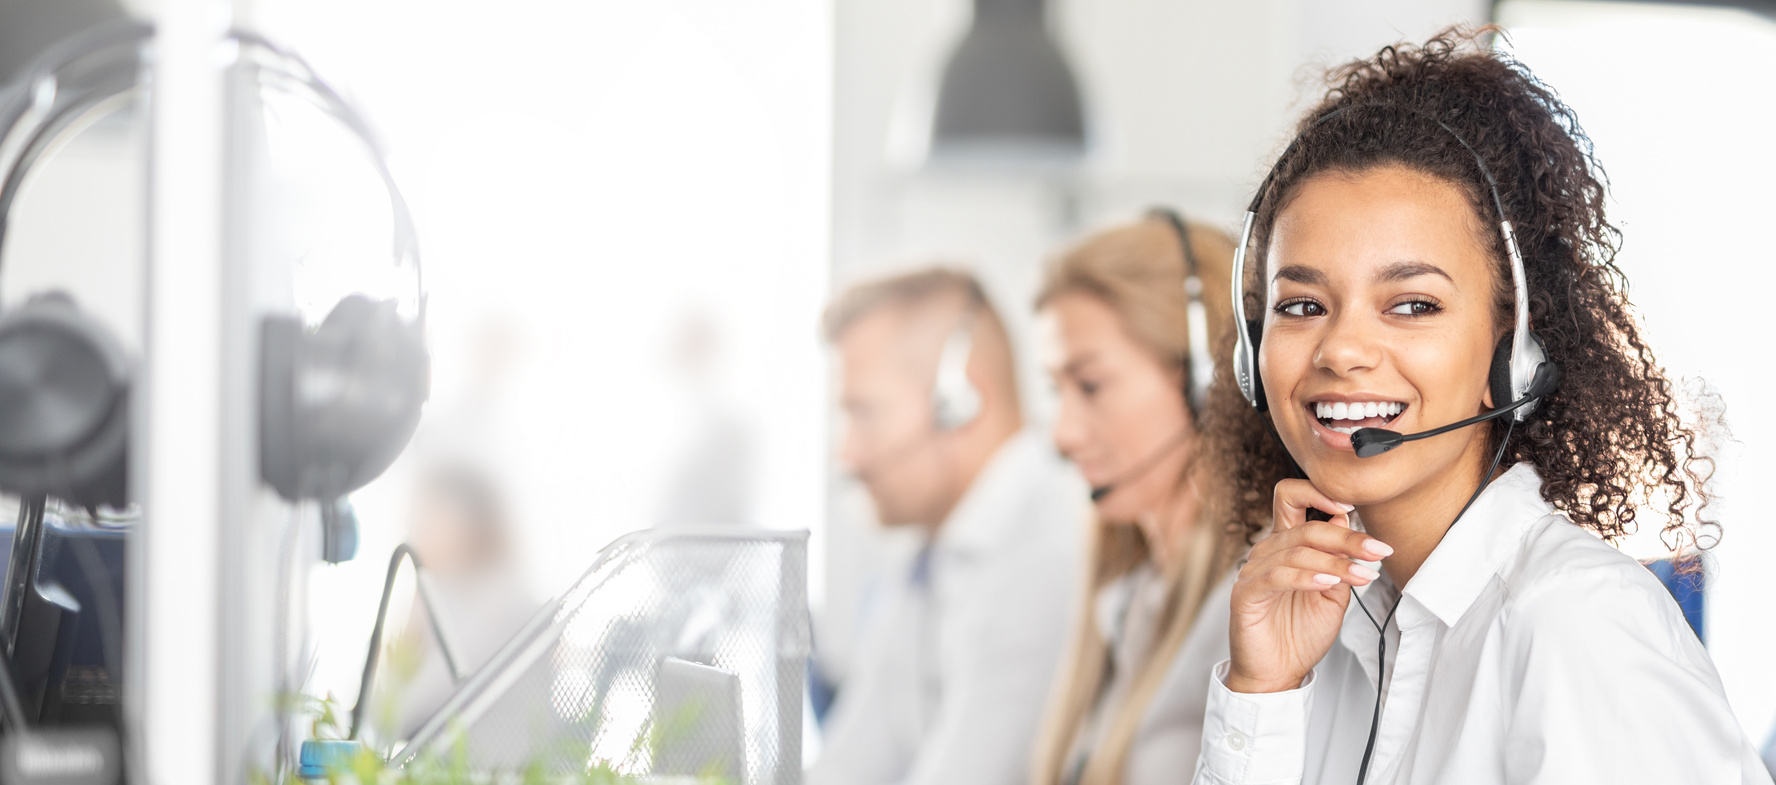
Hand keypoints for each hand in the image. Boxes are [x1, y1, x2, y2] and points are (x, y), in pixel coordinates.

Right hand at [1225, 479, 1392, 693]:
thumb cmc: (1302, 633)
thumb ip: (1338, 561)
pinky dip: (1305, 577)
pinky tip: (1327, 583)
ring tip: (1362, 575)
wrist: (1279, 672)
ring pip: (1296, 552)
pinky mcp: (1246, 594)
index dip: (1319, 493)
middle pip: (1306, 527)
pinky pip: (1277, 577)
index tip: (1355, 506)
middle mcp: (1267, 551)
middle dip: (1347, 537)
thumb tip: (1347, 521)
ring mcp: (1254, 571)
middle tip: (1377, 550)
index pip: (1292, 497)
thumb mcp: (1333, 593)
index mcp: (1286, 544)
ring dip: (1335, 562)